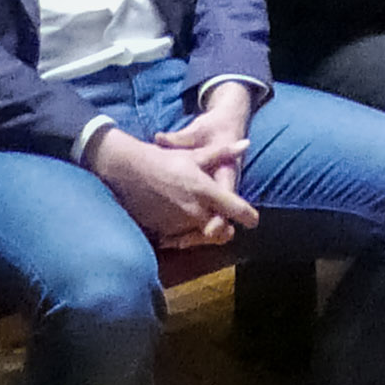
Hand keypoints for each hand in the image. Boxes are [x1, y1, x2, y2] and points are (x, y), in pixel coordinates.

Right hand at [96, 103, 258, 250]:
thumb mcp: (195, 154)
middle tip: (224, 220)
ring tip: (204, 220)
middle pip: (222, 232)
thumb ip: (222, 153)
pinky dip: (187, 235)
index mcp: (204, 190)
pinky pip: (183, 241)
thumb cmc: (165, 161)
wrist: (130, 172)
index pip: (234, 209)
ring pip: (203, 238)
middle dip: (225, 227)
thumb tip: (246, 144)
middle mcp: (194, 211)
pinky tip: (184, 225)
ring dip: (206, 232)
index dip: (248, 216)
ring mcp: (178, 224)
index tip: (253, 220)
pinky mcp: (164, 233)